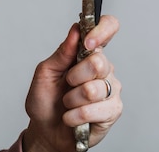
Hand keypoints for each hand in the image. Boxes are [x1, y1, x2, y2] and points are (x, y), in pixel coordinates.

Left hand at [23, 16, 121, 151]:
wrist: (45, 130)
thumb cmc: (46, 100)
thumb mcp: (45, 72)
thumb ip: (62, 52)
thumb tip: (76, 30)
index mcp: (87, 53)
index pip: (108, 28)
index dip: (102, 30)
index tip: (88, 42)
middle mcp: (103, 68)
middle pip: (99, 62)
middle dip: (75, 76)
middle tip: (67, 83)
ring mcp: (111, 89)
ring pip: (94, 89)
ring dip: (71, 99)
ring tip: (67, 103)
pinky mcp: (113, 111)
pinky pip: (94, 109)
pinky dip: (75, 115)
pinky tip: (71, 117)